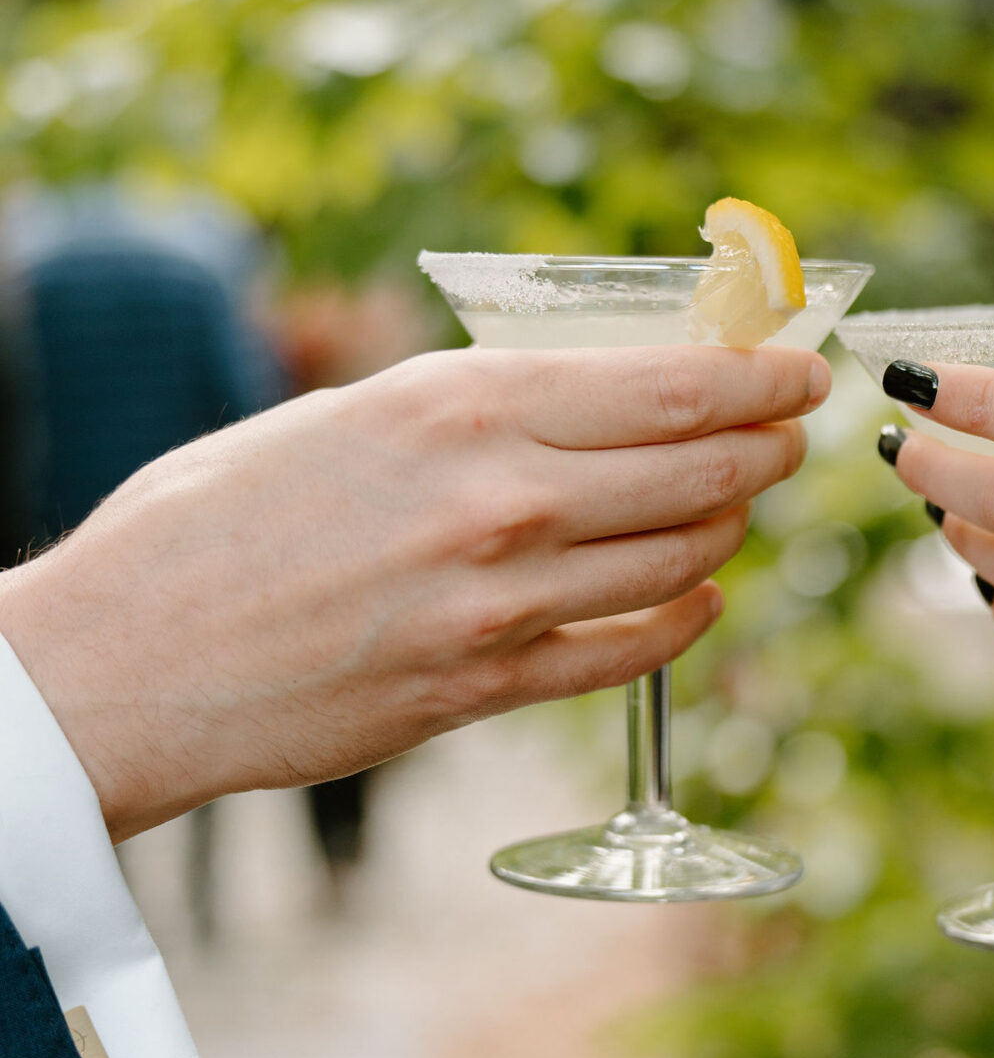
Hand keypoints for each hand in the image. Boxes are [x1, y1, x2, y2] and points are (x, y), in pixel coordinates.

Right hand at [0, 343, 828, 838]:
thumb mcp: (352, 415)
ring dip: (729, 528)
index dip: (760, 377)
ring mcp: (501, 603)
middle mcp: (502, 498)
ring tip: (737, 505)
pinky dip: (683, 621)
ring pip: (680, 559)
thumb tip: (590, 395)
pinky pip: (629, 653)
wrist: (126, 659)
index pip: (669, 384)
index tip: (802, 368)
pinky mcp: (484, 689)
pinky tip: (699, 599)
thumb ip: (474, 408)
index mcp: (463, 405)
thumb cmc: (215, 518)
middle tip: (790, 434)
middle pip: (700, 470)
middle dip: (767, 447)